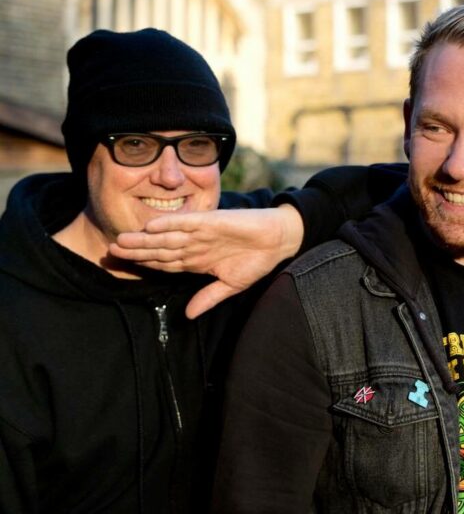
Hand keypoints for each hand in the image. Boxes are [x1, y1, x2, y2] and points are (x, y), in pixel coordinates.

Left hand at [110, 205, 303, 317]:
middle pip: (159, 249)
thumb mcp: (231, 285)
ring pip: (167, 236)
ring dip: (144, 239)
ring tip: (122, 240)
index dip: (143, 265)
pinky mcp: (212, 221)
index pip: (164, 263)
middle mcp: (194, 245)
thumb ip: (208, 298)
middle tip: (111, 251)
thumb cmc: (257, 260)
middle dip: (136, 251)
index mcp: (197, 260)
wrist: (278, 240)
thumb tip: (188, 316)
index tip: (121, 267)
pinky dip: (170, 223)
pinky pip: (187, 222)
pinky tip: (151, 226)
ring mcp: (201, 232)